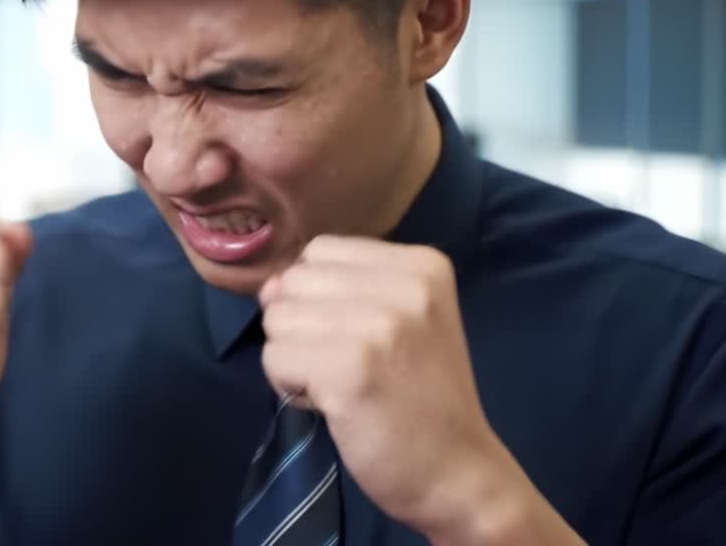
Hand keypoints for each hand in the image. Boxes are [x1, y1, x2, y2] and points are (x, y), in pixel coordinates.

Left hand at [258, 236, 520, 539]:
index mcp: (423, 263)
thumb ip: (337, 289)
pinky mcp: (350, 368)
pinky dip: (288, 387)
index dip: (318, 296)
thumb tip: (267, 286)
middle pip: (293, 281)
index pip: (320, 250)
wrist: (458, 474)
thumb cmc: (421, 398)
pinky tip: (331, 405)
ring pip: (277, 319)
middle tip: (347, 367)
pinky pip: (275, 358)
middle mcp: (406, 284)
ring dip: (294, 359)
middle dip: (301, 327)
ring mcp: (380, 325)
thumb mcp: (401, 319)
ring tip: (340, 386)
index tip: (355, 337)